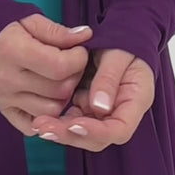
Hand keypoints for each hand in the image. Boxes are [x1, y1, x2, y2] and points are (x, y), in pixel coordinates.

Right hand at [0, 13, 92, 135]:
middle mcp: (6, 78)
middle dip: (74, 77)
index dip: (79, 59)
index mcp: (11, 51)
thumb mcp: (34, 22)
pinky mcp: (6, 112)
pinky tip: (49, 98)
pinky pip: (37, 124)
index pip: (60, 66)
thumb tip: (85, 36)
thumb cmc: (14, 33)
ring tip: (60, 81)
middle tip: (71, 66)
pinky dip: (48, 116)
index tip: (78, 51)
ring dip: (64, 97)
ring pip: (52, 110)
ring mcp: (5, 99)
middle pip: (60, 90)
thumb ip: (60, 32)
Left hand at [30, 48, 155, 150]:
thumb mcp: (119, 53)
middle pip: (97, 139)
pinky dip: (57, 121)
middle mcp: (119, 113)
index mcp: (136, 101)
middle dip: (70, 136)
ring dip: (60, 131)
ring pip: (81, 134)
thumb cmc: (123, 41)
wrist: (117, 35)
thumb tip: (99, 107)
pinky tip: (41, 118)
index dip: (96, 132)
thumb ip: (109, 79)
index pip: (119, 130)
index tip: (74, 125)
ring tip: (39, 124)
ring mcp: (101, 113)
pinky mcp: (86, 108)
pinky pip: (71, 121)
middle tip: (44, 127)